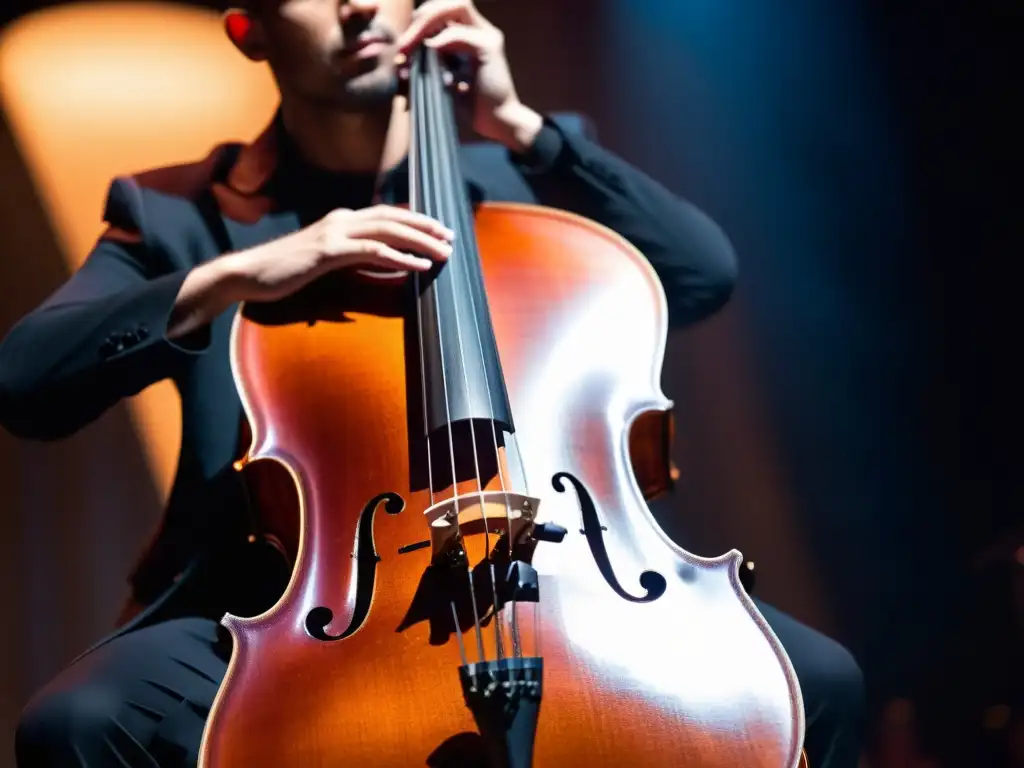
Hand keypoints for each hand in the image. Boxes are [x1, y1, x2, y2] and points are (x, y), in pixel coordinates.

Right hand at [169, 206, 451, 338]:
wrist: (247, 275)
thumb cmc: (283, 272)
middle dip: (425, 225)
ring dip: (420, 240)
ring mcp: (334, 233)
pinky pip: (372, 252)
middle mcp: (340, 220)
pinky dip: (400, 258)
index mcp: (340, 221)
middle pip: (393, 216)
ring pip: (388, 230)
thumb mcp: (324, 262)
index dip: (415, 221)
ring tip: (444, 251)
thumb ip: (352, 259)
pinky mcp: (328, 252)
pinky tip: (419, 265)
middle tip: (451, 237)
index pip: (386, 214)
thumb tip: (383, 266)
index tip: (439, 231)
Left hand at [396, 0, 543, 152]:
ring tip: (410, 46)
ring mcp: (488, 37)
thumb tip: (402, 54)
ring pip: (457, 7)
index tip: (405, 42)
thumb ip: (431, 60)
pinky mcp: (490, 49)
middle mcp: (482, 30)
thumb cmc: (471, 105)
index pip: (445, 9)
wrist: (498, 122)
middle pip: (449, 2)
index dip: (422, 18)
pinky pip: (460, 34)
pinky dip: (440, 41)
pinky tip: (428, 54)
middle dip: (422, 17)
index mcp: (472, 34)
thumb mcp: (445, 77)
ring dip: (428, 23)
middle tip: (403, 44)